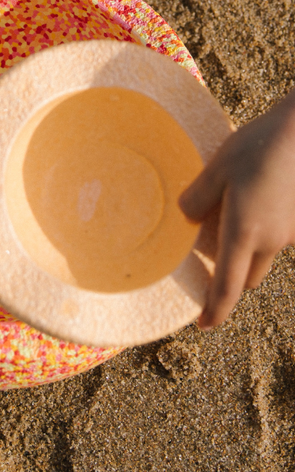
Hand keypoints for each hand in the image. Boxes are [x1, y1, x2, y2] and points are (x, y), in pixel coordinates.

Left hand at [178, 89, 294, 329]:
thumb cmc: (259, 146)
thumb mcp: (217, 168)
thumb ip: (197, 197)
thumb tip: (186, 216)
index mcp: (245, 232)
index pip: (228, 285)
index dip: (216, 309)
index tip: (204, 325)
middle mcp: (272, 239)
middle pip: (247, 274)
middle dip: (230, 273)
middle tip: (207, 250)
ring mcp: (291, 230)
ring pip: (263, 252)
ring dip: (246, 246)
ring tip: (230, 208)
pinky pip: (276, 233)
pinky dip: (261, 226)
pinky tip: (253, 192)